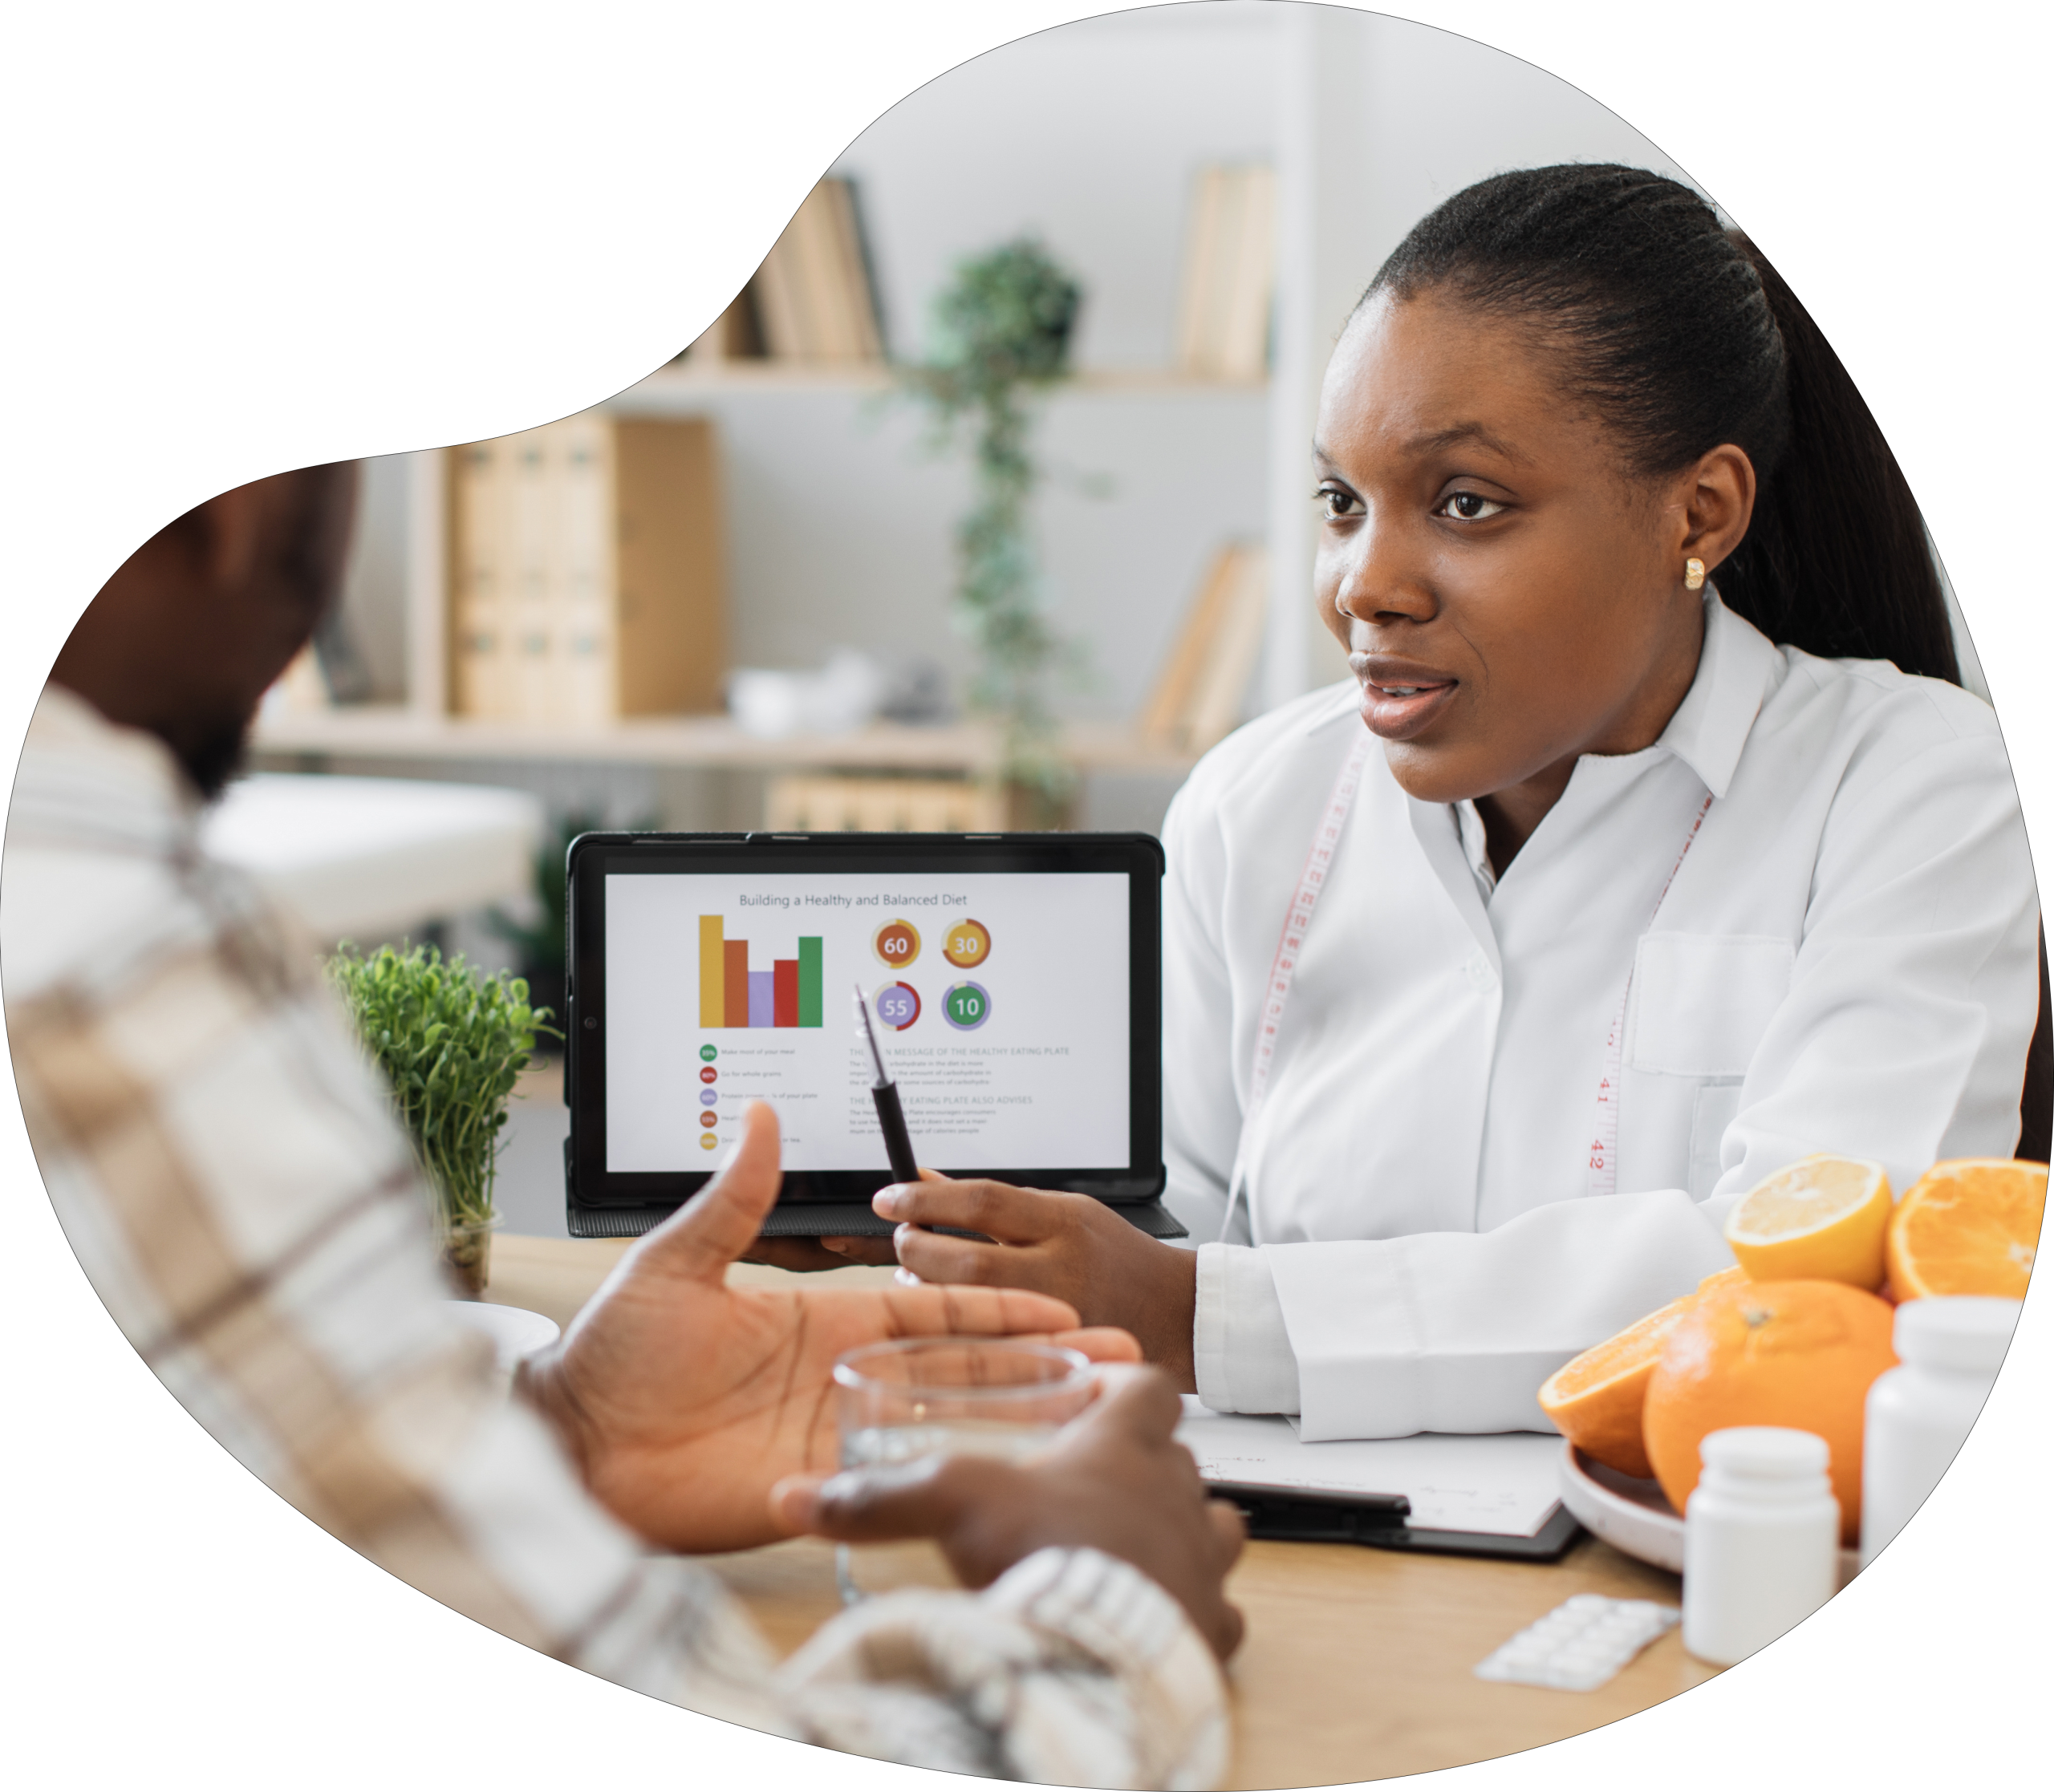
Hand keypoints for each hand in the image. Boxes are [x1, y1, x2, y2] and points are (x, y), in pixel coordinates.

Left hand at [517, 1104, 1140, 1552]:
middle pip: (964, 1368)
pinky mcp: (819, 1487)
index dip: (999, 1310)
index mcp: (825, 1319)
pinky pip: (903, 1480)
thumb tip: (760, 1115)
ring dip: (1022, 1416)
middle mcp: (844, 1375)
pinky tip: (1019, 1474)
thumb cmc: (613, 1354)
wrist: (573, 1447)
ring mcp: (838, 1433)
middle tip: (1115, 1360)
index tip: (1060, 1304)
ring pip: (950, 1423)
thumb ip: (734, 1199)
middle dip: (1040, 1363)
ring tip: (1096, 1416)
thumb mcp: (677, 1263)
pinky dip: (962, 1474)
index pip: (934, 1310)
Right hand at [770, 1364, 1245, 1659]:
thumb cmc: (1041, 1558)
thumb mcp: (949, 1505)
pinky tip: (1170, 1618)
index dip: (1127, 1385)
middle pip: (1184, 1457)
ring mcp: (1203, 1561)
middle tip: (1107, 1483)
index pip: (1150, 1387)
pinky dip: (1201, 1609)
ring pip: (1219, 1525)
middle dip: (1153, 1466)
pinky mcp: (1211, 1625)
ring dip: (1190, 1530)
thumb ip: (876, 1496)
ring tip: (1149, 1544)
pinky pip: (1223, 1608)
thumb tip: (796, 1495)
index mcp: (1123, 1446)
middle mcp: (1178, 1493)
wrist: (1098, 1655)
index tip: (1103, 1392)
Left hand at [874, 1178, 1199, 1389]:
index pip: (983, 1200)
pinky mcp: (1053, 1354)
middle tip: (901, 1236)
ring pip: (969, 1301)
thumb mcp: (1064, 1212)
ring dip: (926, 1283)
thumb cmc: (1115, 1258)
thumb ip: (997, 1204)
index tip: (891, 1196)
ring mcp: (1057, 1317)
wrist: (1176, 1313)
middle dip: (917, 1245)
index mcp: (1066, 1222)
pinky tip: (941, 1309)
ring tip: (915, 1269)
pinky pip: (986, 1337)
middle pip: (965, 1257)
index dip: (927, 1197)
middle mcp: (1062, 1269)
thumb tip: (926, 1183)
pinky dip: (953, 1319)